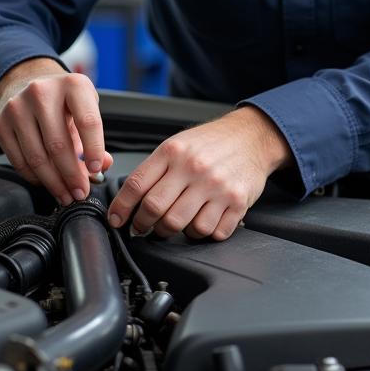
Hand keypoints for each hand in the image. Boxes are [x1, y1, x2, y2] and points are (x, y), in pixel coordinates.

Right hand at [0, 58, 113, 204]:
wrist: (29, 84)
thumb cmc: (63, 100)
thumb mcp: (86, 108)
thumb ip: (95, 137)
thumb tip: (104, 165)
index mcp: (73, 85)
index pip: (87, 121)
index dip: (94, 150)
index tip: (96, 170)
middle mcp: (42, 92)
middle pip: (58, 144)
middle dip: (72, 175)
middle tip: (80, 192)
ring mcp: (17, 107)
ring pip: (37, 157)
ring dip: (53, 182)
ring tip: (65, 194)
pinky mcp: (0, 124)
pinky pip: (18, 161)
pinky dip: (34, 177)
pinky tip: (46, 182)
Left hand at [107, 106, 291, 240]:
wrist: (252, 136)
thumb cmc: (212, 143)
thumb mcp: (178, 144)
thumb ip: (154, 170)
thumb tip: (127, 201)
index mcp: (174, 151)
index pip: (137, 185)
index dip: (121, 208)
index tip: (117, 220)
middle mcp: (195, 168)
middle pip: (156, 210)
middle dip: (144, 225)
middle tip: (144, 227)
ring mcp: (217, 186)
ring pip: (184, 228)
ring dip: (176, 231)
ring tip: (177, 222)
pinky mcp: (238, 202)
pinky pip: (213, 233)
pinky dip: (204, 233)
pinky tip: (203, 220)